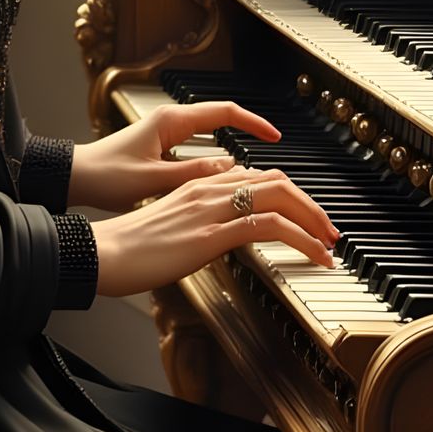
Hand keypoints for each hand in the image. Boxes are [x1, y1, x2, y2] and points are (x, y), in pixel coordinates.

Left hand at [70, 100, 283, 214]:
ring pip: (209, 134)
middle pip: (220, 119)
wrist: (75, 177)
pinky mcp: (159, 147)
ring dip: (233, 146)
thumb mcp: (154, 179)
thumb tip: (231, 169)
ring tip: (254, 169)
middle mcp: (170, 121)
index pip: (224, 112)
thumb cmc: (105, 175)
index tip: (275, 135)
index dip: (253, 123)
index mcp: (171, 121)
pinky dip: (214, 158)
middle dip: (248, 132)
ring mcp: (164, 133)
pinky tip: (221, 178)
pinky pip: (197, 147)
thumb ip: (193, 173)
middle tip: (272, 151)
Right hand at [92, 162, 341, 298]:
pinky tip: (314, 255)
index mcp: (197, 183)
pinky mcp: (211, 234)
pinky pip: (268, 227)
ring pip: (279, 198)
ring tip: (330, 244)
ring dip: (313, 221)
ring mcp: (210, 209)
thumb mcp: (171, 227)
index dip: (288, 195)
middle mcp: (208, 188)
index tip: (303, 218)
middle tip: (328, 230)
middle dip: (310, 205)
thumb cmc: (128, 246)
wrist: (102, 253)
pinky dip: (301, 239)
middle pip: (275, 181)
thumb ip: (198, 222)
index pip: (256, 176)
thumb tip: (222, 232)